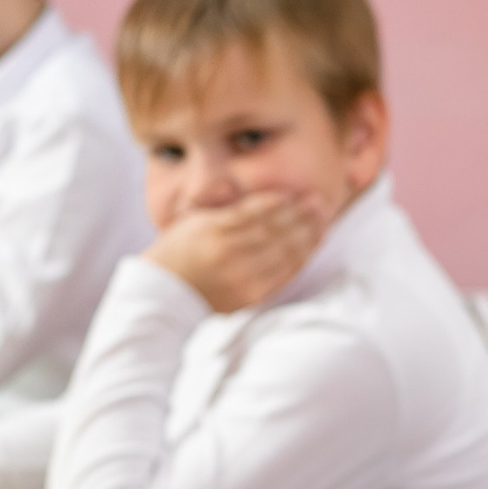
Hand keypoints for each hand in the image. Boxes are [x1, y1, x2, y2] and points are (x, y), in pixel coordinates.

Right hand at [144, 191, 328, 312]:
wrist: (165, 294)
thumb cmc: (178, 251)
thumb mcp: (194, 220)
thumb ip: (227, 209)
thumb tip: (266, 199)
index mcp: (214, 230)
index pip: (256, 212)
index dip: (280, 202)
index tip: (297, 193)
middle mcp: (230, 253)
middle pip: (275, 231)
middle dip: (301, 215)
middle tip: (319, 201)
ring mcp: (243, 277)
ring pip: (285, 253)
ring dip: (307, 235)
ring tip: (322, 220)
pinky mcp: (252, 295)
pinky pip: (284, 274)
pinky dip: (300, 257)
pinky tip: (311, 244)